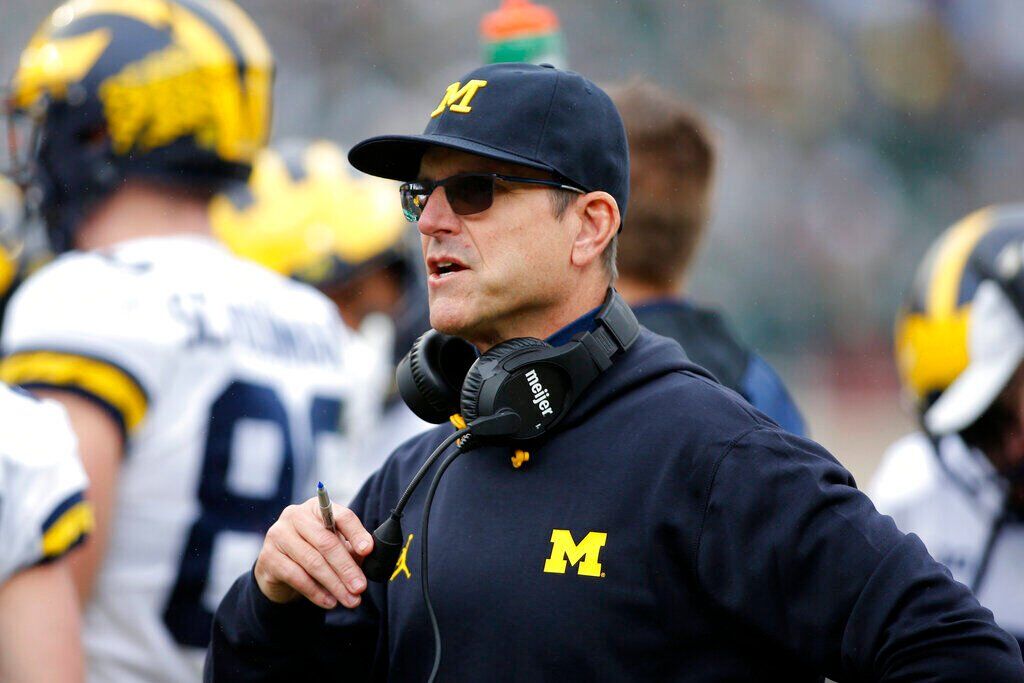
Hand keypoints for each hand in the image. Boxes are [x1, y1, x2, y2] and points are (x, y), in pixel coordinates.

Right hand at [254, 498, 373, 608]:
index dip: (356, 533)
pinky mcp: (268, 557)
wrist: (278, 571)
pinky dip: (316, 592)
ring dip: (335, 584)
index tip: (368, 551)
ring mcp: (278, 535)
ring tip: (350, 599)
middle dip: (346, 568)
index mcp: (317, 508)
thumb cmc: (313, 553)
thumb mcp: (335, 547)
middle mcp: (295, 516)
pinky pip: (296, 576)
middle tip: (361, 587)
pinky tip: (330, 602)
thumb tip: (369, 556)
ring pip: (313, 562)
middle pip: (326, 542)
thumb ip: (351, 549)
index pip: (340, 515)